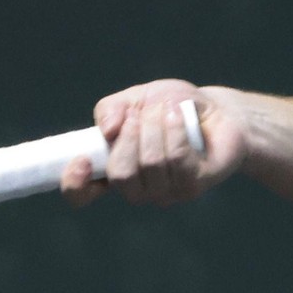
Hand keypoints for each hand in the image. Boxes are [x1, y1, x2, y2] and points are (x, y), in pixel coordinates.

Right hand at [63, 81, 235, 205]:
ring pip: (150, 165)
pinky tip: (180, 116)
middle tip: (142, 114)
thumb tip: (107, 129)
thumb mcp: (135, 98)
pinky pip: (177, 161)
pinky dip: (176, 131)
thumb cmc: (172, 107)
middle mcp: (138, 188)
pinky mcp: (193, 187)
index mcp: (114, 169)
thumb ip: (111, 109)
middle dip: (130, 136)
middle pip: (121, 176)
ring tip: (167, 110)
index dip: (75, 183)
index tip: (82, 159)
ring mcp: (166, 192)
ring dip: (156, 128)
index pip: (82, 194)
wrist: (217, 110)